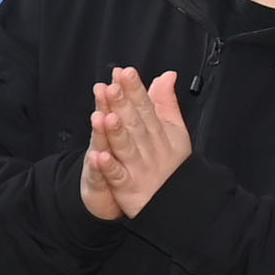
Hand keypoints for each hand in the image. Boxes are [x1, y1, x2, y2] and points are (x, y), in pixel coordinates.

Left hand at [86, 65, 190, 218]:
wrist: (176, 201)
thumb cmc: (172, 162)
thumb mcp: (175, 130)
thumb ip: (166, 102)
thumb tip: (167, 75)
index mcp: (159, 132)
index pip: (146, 107)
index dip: (135, 89)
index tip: (124, 72)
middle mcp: (149, 148)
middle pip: (134, 124)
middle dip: (123, 105)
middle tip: (112, 86)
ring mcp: (138, 168)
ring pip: (125, 147)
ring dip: (116, 132)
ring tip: (105, 115)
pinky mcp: (128, 187)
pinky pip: (117, 176)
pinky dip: (109, 167)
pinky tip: (98, 156)